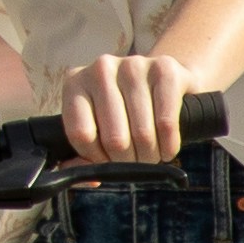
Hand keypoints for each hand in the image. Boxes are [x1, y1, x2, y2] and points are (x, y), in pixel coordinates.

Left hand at [55, 51, 193, 166]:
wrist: (164, 81)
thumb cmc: (124, 111)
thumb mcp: (97, 127)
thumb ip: (84, 155)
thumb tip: (88, 177)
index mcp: (75, 83)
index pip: (81, 134)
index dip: (97, 159)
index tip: (109, 161)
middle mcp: (101, 69)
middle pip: (114, 139)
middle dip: (127, 162)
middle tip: (135, 162)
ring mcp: (133, 65)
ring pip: (142, 134)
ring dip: (150, 156)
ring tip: (151, 155)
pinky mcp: (165, 69)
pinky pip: (166, 123)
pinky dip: (168, 145)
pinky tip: (167, 149)